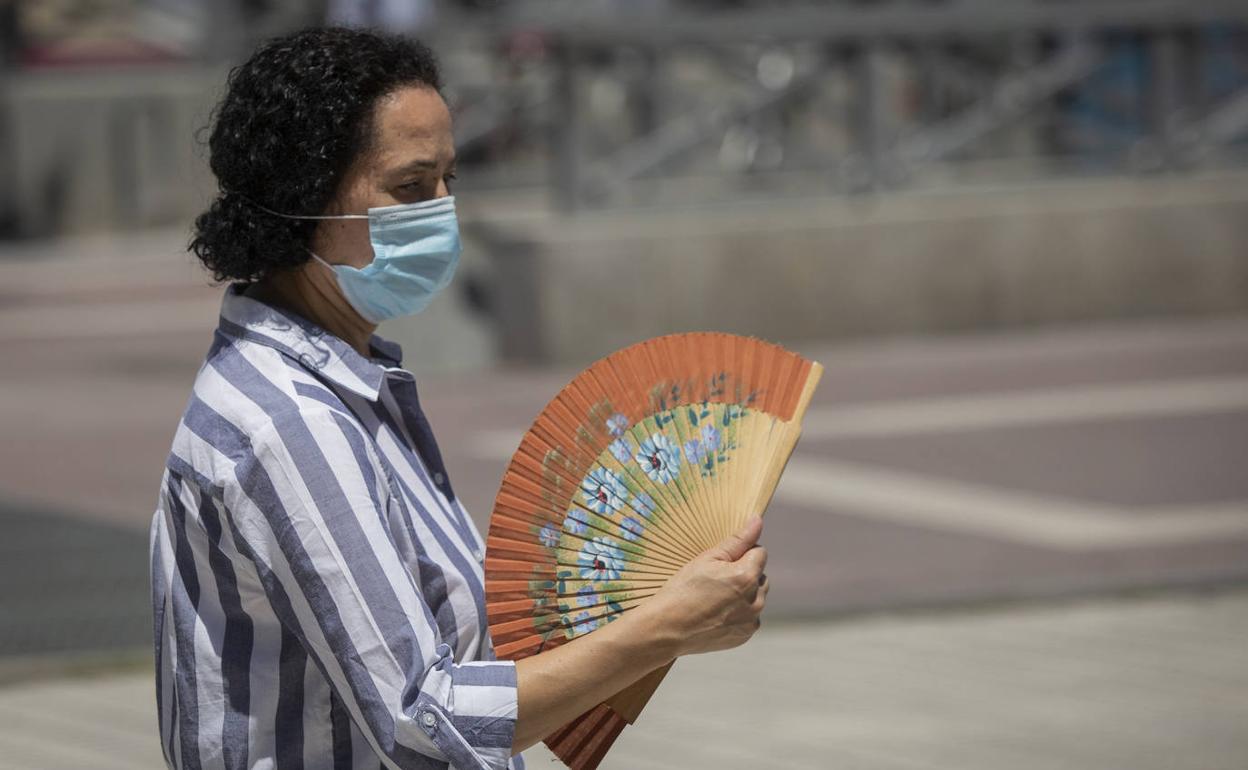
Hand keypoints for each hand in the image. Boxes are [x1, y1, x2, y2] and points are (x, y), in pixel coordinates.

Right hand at [642, 516, 768, 658]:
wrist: (667, 628)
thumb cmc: (683, 590)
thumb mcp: (707, 558)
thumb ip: (737, 540)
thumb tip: (757, 520)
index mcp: (747, 576)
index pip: (759, 553)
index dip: (742, 553)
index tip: (723, 562)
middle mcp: (755, 600)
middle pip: (760, 575)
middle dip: (745, 573)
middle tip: (716, 580)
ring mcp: (751, 621)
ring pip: (756, 597)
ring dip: (744, 594)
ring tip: (715, 598)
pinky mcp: (744, 636)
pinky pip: (749, 617)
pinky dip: (739, 613)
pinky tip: (716, 613)